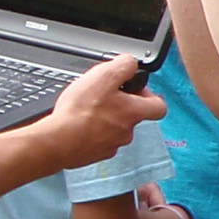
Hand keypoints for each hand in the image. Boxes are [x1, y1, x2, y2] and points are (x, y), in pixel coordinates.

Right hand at [39, 55, 163, 167]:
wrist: (58, 142)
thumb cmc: (80, 112)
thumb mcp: (105, 75)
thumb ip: (124, 66)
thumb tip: (131, 63)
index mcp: (134, 112)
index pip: (159, 107)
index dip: (149, 95)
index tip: (134, 88)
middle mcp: (127, 132)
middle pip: (133, 116)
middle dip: (121, 104)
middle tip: (103, 95)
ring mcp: (112, 145)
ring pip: (115, 128)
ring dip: (105, 118)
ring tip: (86, 109)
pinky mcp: (96, 154)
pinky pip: (99, 140)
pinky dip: (92, 131)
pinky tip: (78, 124)